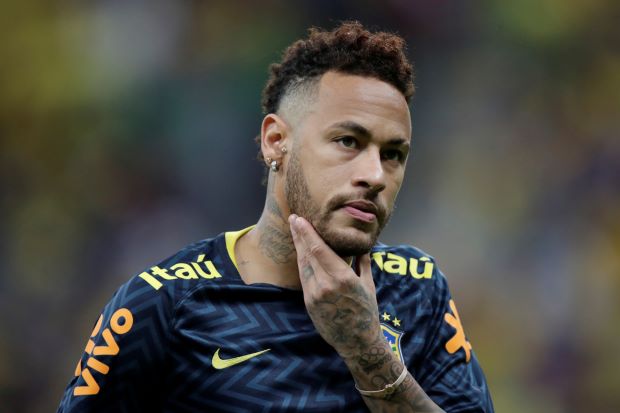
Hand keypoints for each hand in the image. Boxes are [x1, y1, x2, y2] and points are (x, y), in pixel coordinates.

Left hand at [288, 214, 384, 359]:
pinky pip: (304, 278)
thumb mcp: (369, 285)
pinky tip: (301, 252)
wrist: (357, 342)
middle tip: (292, 218)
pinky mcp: (309, 303)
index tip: (300, 220)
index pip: (318, 250)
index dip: (307, 233)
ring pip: (302, 265)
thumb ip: (364, 262)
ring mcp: (315, 295)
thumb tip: (364, 245)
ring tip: (295, 231)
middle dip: (298, 235)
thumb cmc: (367, 312)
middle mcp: (325, 285)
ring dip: (298, 247)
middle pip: (306, 254)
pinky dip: (302, 263)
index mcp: (342, 278)